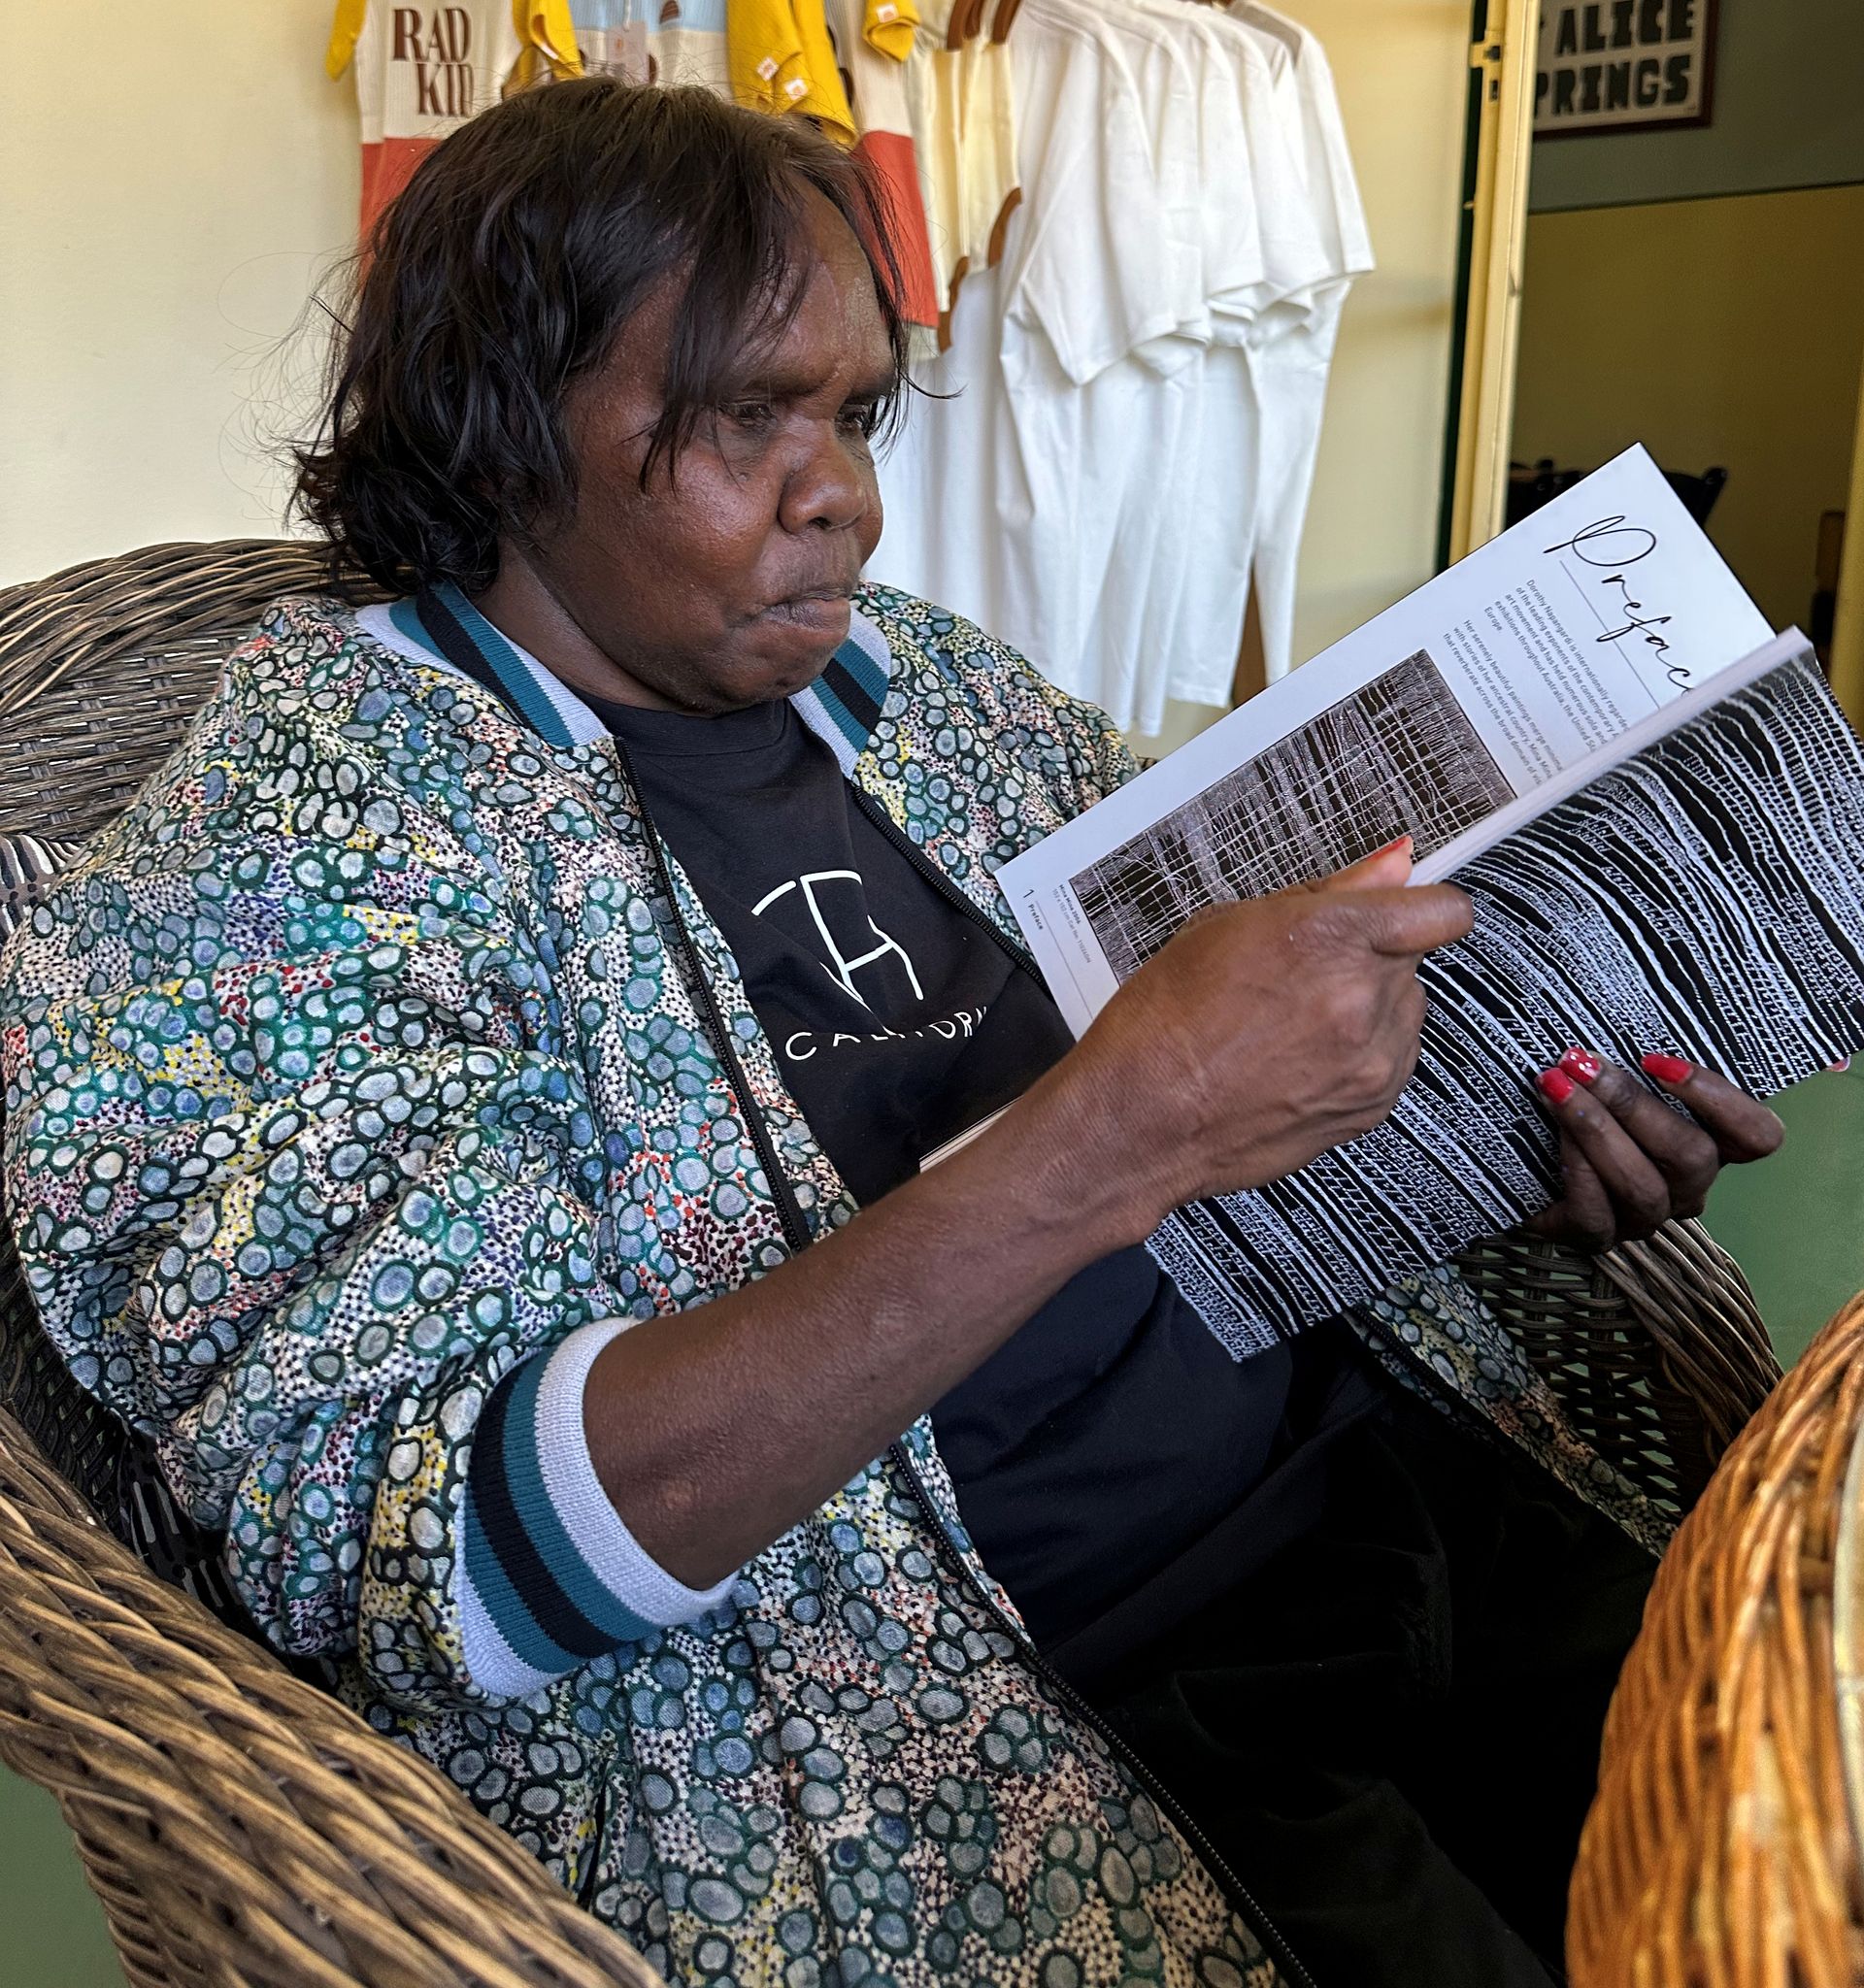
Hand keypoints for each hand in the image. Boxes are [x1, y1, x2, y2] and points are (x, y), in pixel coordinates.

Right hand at [1066, 838, 1473, 1221]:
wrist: (1142, 1118)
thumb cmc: (1167, 1020)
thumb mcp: (1231, 925)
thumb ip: (1331, 892)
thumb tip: (1395, 863)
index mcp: (1332, 937)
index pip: (1441, 910)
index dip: (1415, 906)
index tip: (1393, 912)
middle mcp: (1364, 999)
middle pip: (1413, 958)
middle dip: (1369, 956)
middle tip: (1300, 974)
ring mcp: (1373, 1060)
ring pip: (1406, 1010)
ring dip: (1369, 1006)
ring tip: (1293, 1023)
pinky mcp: (1372, 1108)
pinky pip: (1392, 1060)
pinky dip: (1360, 1054)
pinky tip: (1300, 1058)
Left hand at [1527, 1047, 1783, 1251]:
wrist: (1517, 1157)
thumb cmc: (1580, 1098)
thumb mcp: (1613, 1072)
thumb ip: (1633, 1053)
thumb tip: (1621, 999)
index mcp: (1709, 1143)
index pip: (1757, 1136)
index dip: (1720, 1099)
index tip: (1656, 1060)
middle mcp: (1685, 1186)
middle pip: (1691, 1155)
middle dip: (1631, 1103)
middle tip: (1580, 1062)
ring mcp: (1644, 1216)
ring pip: (1642, 1186)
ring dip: (1596, 1129)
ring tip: (1554, 1086)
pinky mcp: (1597, 1236)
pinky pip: (1597, 1215)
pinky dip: (1576, 1170)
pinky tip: (1552, 1136)